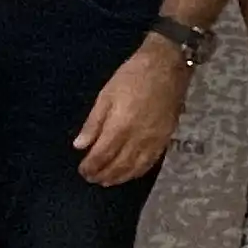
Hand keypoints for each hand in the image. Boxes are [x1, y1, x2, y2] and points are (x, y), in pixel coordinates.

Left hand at [73, 39, 189, 186]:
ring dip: (120, 177)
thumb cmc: (132, 77)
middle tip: (91, 179)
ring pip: (135, 167)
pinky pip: (151, 162)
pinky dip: (138, 171)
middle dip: (103, 174)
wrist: (167, 66)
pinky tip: (130, 173)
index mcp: (121, 126)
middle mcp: (138, 138)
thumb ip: (93, 124)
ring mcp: (154, 140)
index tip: (82, 171)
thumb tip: (79, 146)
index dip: (91, 166)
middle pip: (118, 165)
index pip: (102, 155)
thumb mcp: (106, 95)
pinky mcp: (166, 138)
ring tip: (107, 181)